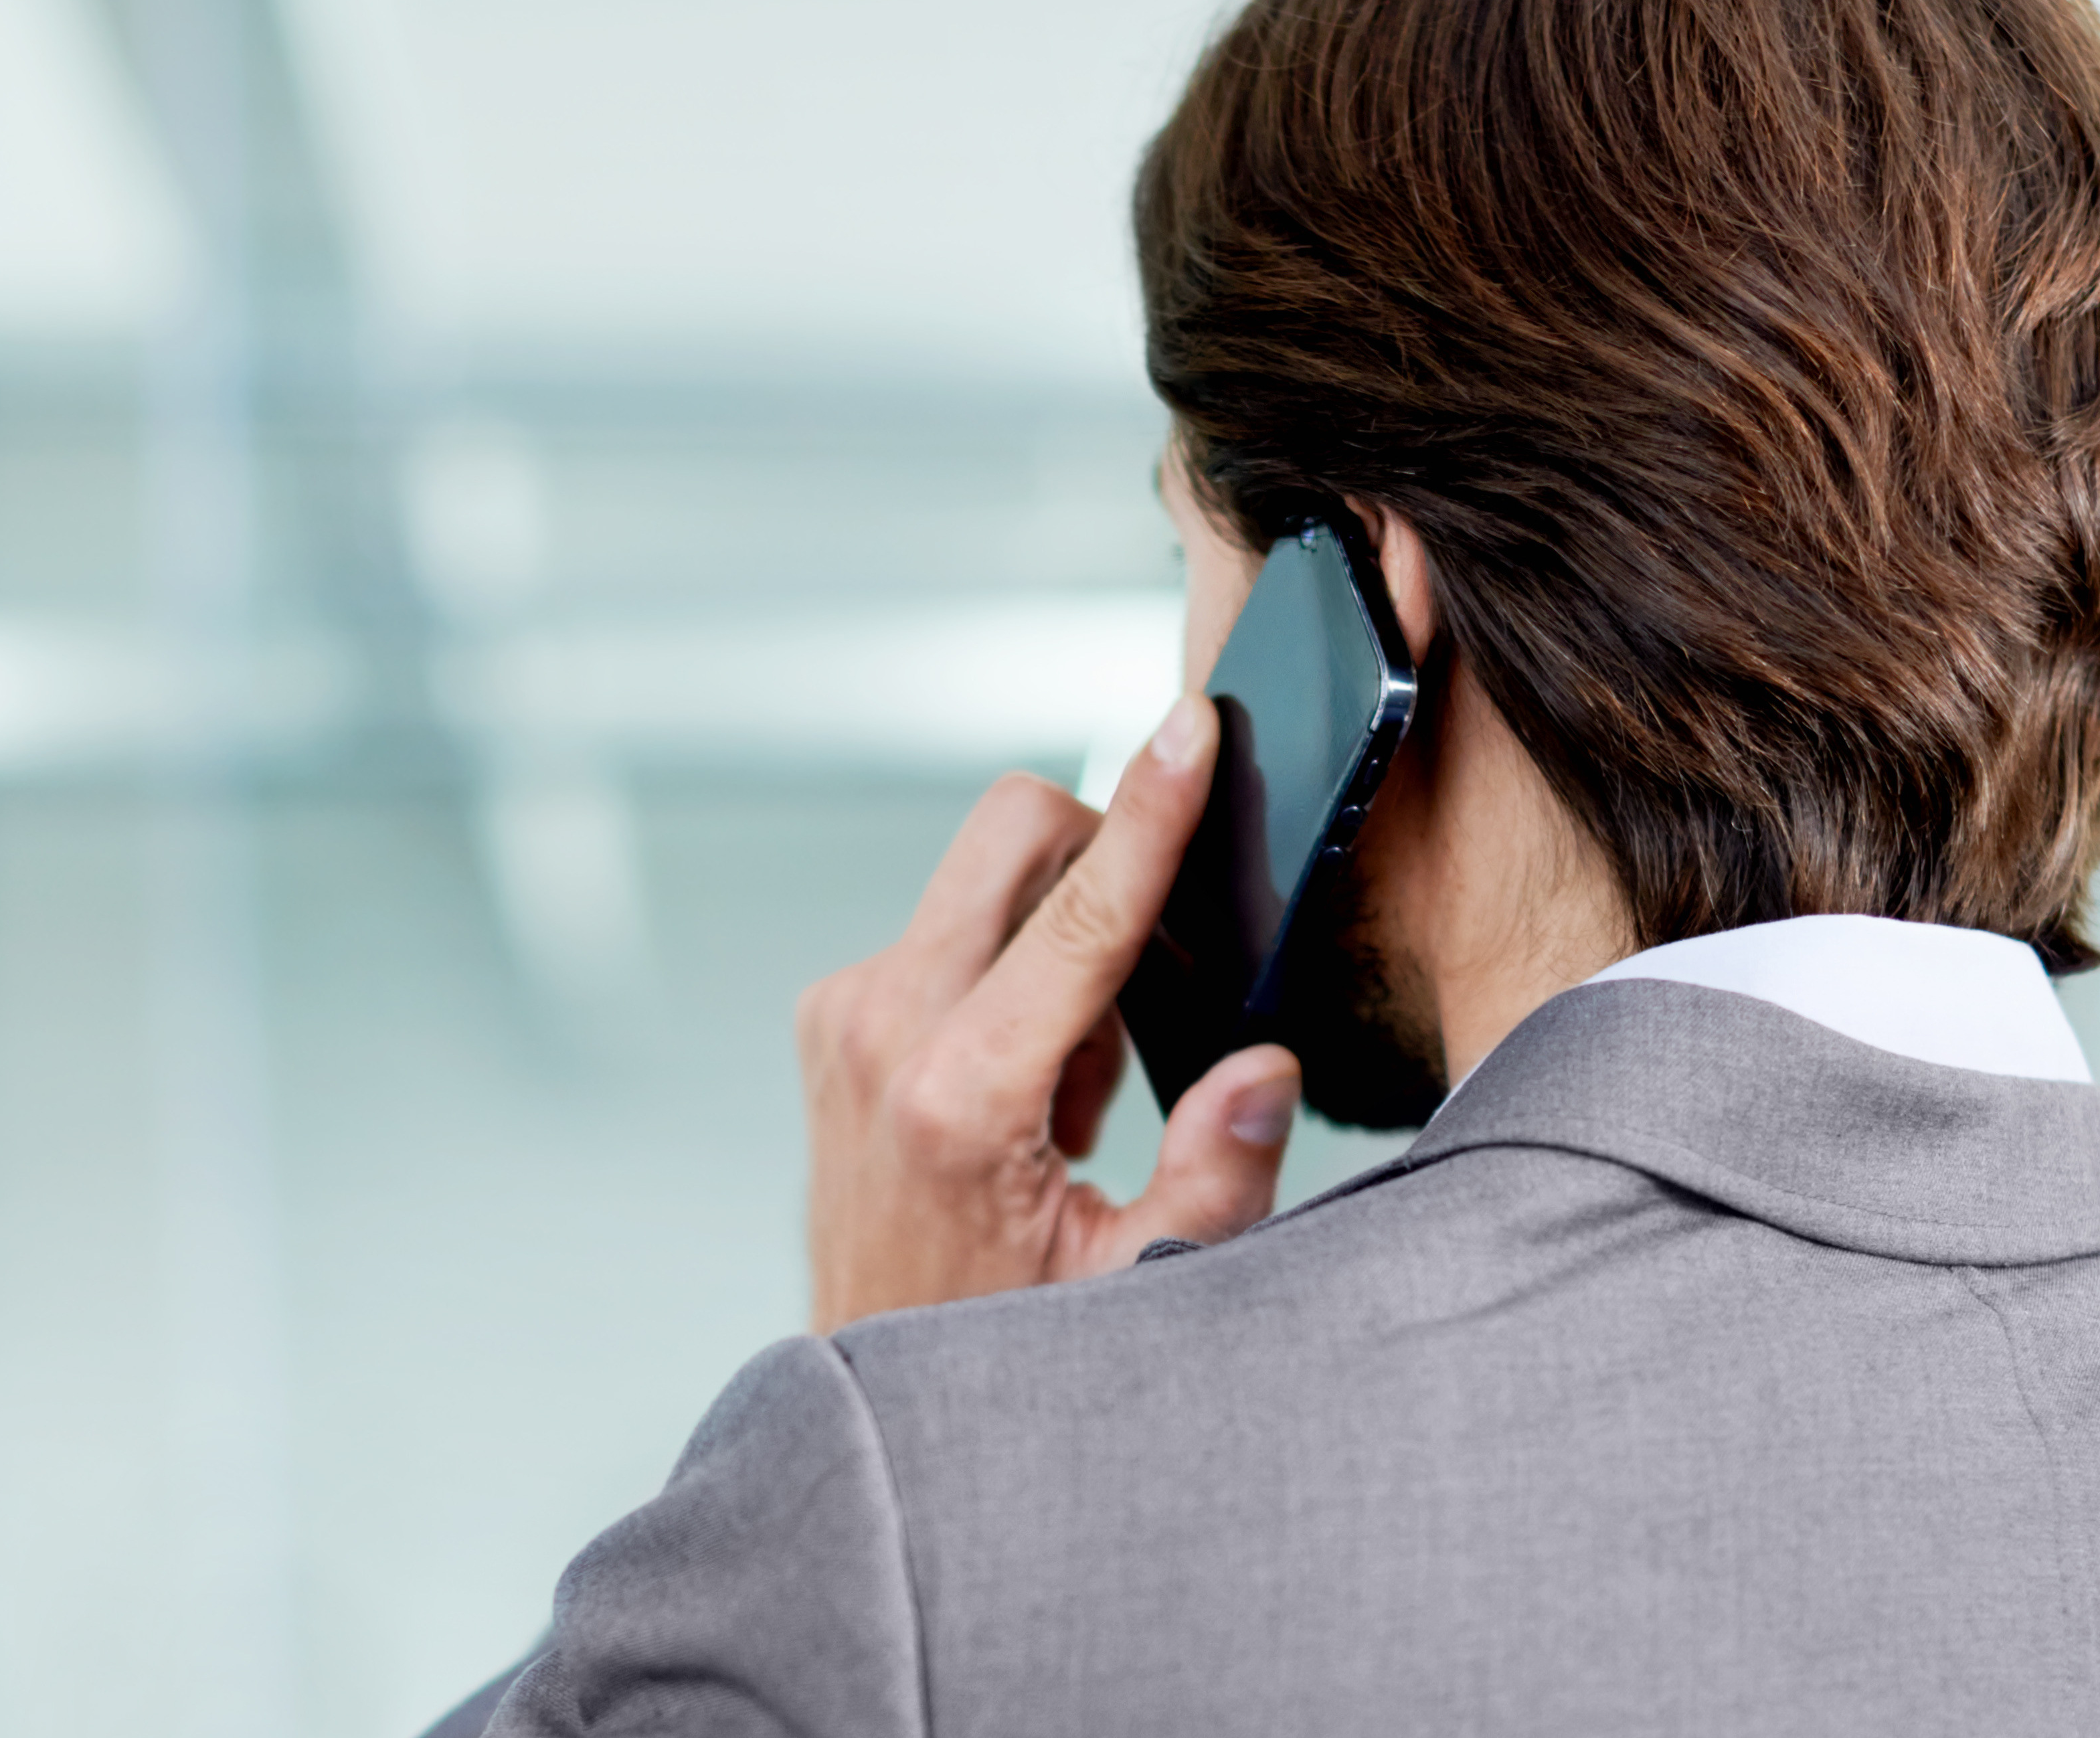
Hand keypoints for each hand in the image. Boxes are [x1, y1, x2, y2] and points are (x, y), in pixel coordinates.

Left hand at [797, 696, 1304, 1332]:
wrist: (869, 1371)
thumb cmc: (999, 1339)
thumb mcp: (1134, 1284)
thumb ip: (1216, 1176)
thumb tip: (1264, 1066)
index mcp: (957, 1100)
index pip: (1081, 917)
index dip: (1152, 811)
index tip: (1193, 728)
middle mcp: (882, 1035)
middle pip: (1010, 835)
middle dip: (1103, 856)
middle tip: (1144, 987)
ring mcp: (845, 1016)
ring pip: (988, 882)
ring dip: (1059, 945)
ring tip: (1071, 1098)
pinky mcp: (835, 1012)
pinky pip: (952, 929)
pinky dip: (1010, 976)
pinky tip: (1021, 1089)